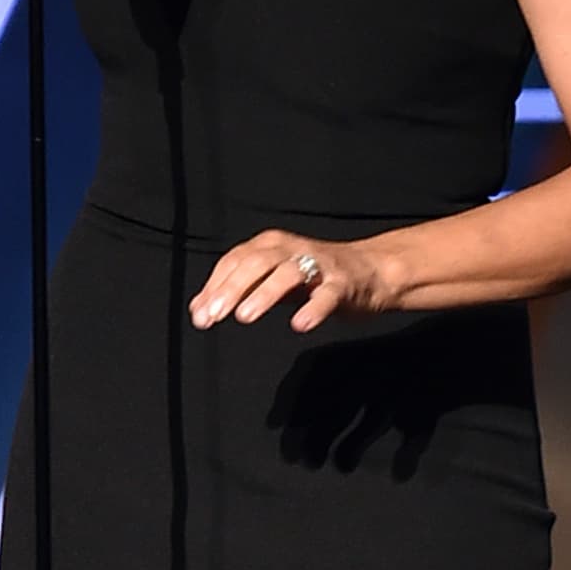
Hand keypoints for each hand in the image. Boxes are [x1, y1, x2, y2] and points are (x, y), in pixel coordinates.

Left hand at [190, 230, 393, 333]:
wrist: (371, 270)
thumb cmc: (315, 275)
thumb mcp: (273, 279)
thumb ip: (239, 290)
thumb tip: (198, 309)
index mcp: (271, 245)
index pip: (235, 260)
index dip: (215, 286)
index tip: (199, 314)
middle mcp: (292, 249)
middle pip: (256, 263)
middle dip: (232, 289)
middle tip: (213, 316)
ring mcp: (319, 265)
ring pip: (288, 273)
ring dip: (264, 293)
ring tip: (244, 316)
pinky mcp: (343, 284)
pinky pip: (327, 295)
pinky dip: (313, 308)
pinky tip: (299, 325)